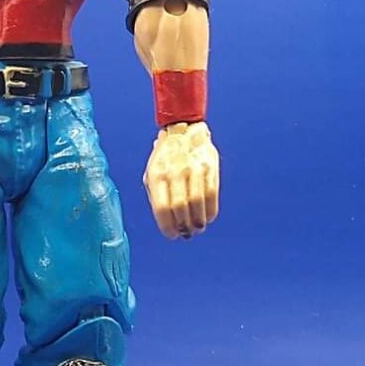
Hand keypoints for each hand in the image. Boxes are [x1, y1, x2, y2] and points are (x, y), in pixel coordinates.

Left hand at [143, 121, 219, 239]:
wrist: (184, 130)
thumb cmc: (165, 158)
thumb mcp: (152, 173)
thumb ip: (156, 196)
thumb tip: (167, 223)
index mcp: (157, 174)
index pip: (162, 207)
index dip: (167, 226)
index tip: (172, 235)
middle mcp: (175, 172)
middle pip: (181, 208)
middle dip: (184, 227)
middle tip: (186, 234)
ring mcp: (193, 169)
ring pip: (197, 204)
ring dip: (198, 222)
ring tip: (196, 228)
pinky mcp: (210, 168)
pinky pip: (212, 195)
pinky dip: (210, 212)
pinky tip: (207, 218)